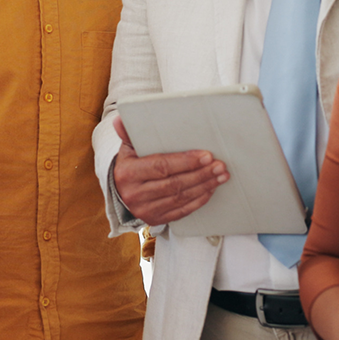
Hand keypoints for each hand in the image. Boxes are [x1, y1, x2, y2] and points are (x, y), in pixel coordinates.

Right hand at [112, 116, 227, 224]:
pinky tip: (209, 190)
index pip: (161, 166)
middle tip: (219, 166)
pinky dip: (198, 201)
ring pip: (180, 198)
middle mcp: (135, 194)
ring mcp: (145, 209)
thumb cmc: (128, 166)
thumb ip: (129, 134)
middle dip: (201, 174)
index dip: (186, 162)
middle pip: (174, 184)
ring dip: (204, 186)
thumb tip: (120, 119)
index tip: (206, 156)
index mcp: (128, 173)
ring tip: (220, 176)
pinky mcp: (155, 219)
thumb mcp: (127, 149)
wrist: (118, 193)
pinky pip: (181, 211)